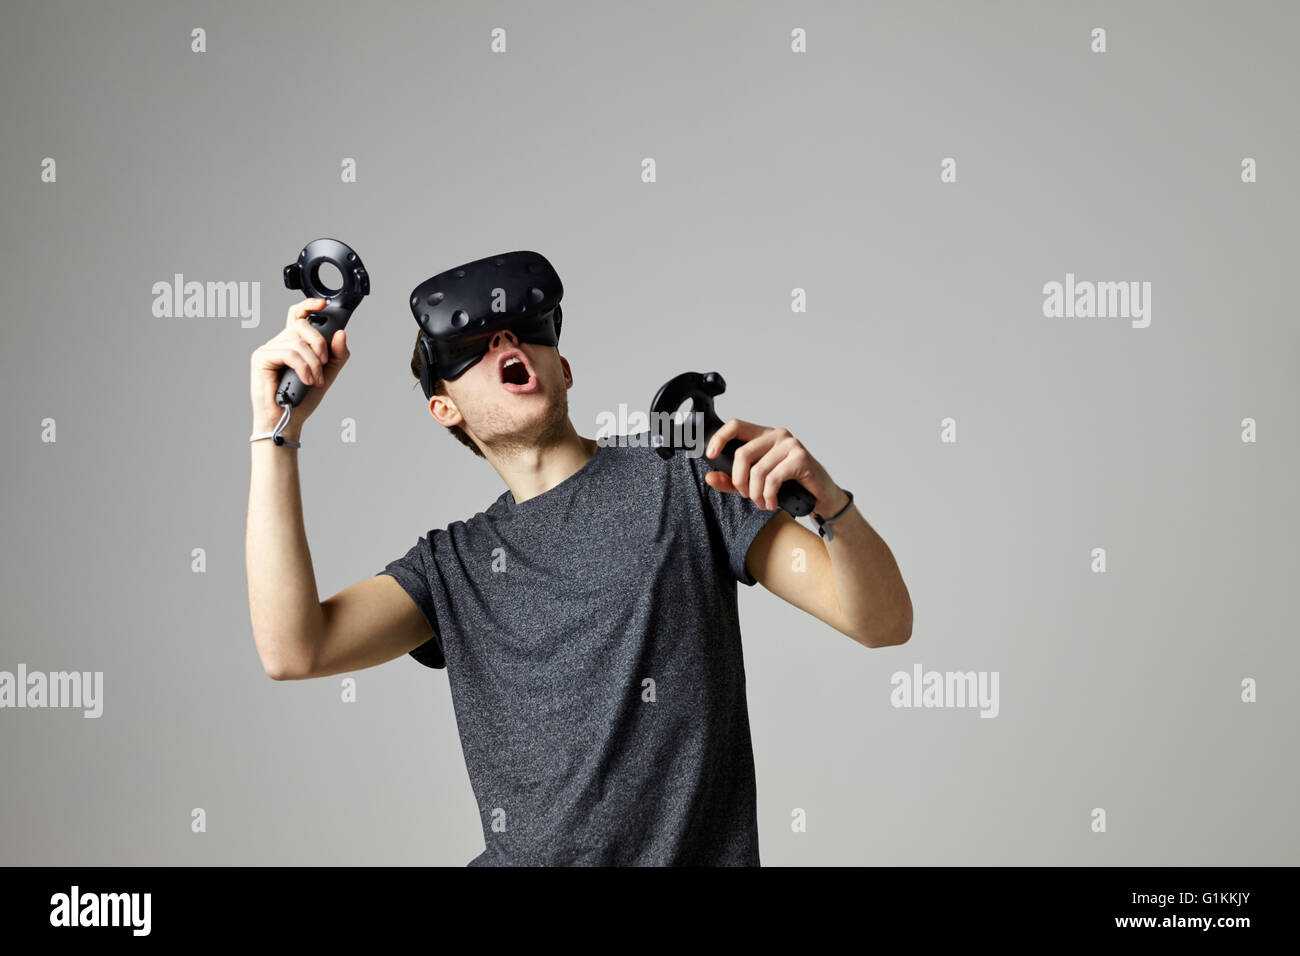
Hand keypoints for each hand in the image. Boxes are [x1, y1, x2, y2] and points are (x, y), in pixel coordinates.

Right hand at [249, 298, 350, 432]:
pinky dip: (302, 367)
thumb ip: (337, 354)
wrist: (289, 420)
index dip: (309, 305)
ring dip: (313, 363)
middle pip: (302, 324)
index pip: (298, 315)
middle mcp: (280, 342)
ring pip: (297, 342)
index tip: (324, 304)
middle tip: (324, 362)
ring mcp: (269, 349)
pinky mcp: (261, 358)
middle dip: (319, 343)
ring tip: (315, 380)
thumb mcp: (327, 374)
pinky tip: (306, 380)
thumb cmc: (303, 399)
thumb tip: (341, 334)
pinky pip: (288, 353)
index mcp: (294, 343)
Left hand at [703, 418, 847, 514]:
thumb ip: (731, 481)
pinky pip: (773, 478)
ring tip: (763, 503)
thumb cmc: (789, 486)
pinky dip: (769, 495)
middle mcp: (776, 435)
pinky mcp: (800, 457)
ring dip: (756, 494)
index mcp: (763, 436)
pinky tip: (772, 502)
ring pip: (757, 470)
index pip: (736, 425)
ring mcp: (790, 444)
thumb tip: (710, 477)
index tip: (710, 454)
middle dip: (739, 481)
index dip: (720, 437)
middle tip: (747, 495)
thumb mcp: (754, 485)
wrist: (819, 497)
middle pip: (742, 454)